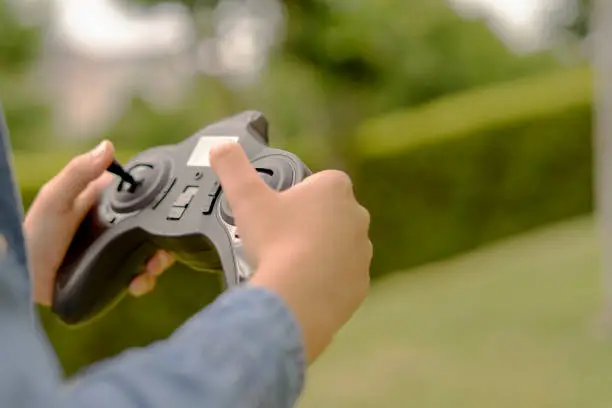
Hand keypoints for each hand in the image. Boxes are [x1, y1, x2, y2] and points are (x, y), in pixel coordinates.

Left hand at [24, 140, 174, 305]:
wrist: (24, 280)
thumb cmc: (33, 236)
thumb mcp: (55, 199)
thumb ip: (78, 172)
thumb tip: (107, 146)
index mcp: (104, 202)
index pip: (140, 196)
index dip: (157, 201)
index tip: (167, 208)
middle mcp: (114, 226)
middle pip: (152, 228)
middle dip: (163, 238)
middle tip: (163, 247)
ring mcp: (116, 251)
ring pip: (151, 253)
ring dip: (158, 261)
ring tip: (151, 268)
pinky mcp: (115, 274)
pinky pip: (139, 278)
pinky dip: (144, 281)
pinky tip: (136, 282)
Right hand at [210, 143, 371, 363]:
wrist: (296, 298)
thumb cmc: (275, 240)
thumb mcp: (246, 197)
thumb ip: (233, 166)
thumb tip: (221, 145)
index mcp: (335, 188)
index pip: (318, 183)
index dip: (297, 196)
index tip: (277, 213)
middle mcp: (357, 216)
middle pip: (329, 215)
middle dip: (309, 224)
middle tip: (279, 241)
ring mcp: (363, 252)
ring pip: (338, 247)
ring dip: (319, 253)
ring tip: (289, 268)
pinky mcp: (361, 283)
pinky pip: (342, 277)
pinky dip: (326, 281)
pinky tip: (303, 288)